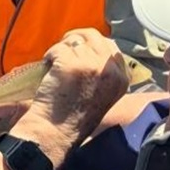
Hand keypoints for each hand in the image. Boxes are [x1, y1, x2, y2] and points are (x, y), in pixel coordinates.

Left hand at [12, 29, 127, 159]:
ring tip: (54, 67)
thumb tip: (91, 47)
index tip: (79, 53)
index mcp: (122, 78)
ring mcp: (92, 65)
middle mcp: (111, 69)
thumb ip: (104, 71)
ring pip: (74, 40)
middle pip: (93, 37)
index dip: (91, 45)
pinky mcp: (72, 64)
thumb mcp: (103, 93)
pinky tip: (47, 72)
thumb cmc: (75, 117)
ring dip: (61, 50)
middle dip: (75, 40)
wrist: (56, 132)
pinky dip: (49, 57)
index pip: (111, 46)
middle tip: (62, 53)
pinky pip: (58, 48)